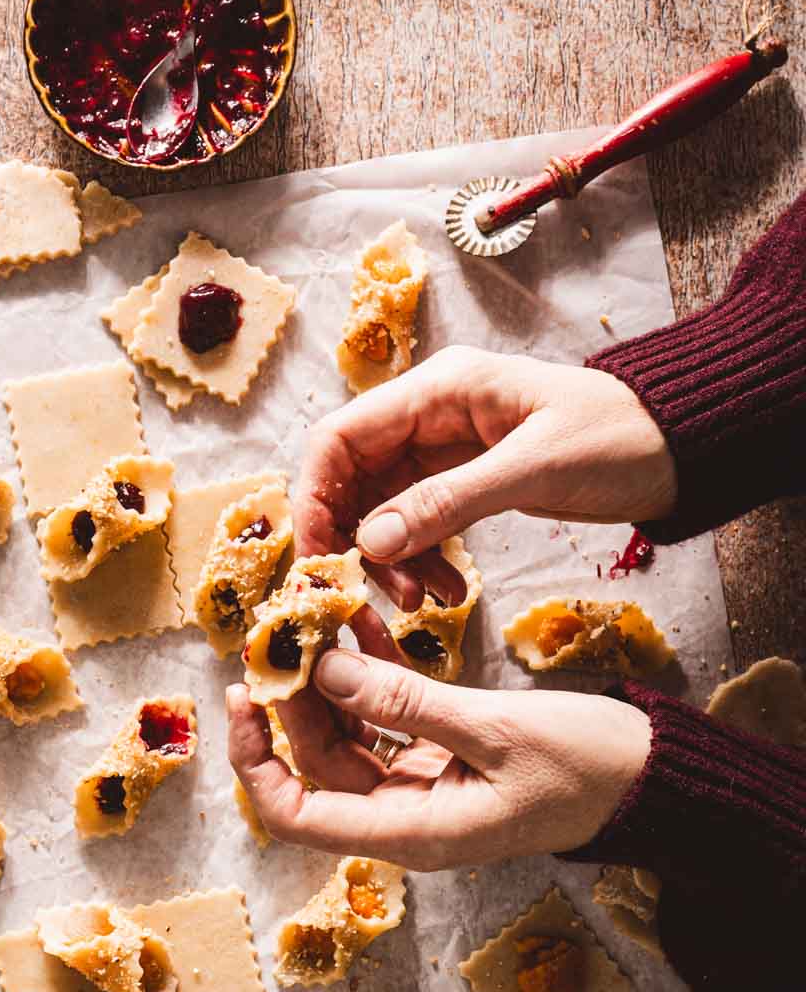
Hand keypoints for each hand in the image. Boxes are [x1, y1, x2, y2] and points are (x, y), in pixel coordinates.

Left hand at [227, 649, 651, 869]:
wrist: (651, 778)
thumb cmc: (585, 766)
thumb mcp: (495, 729)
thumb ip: (406, 702)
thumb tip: (322, 670)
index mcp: (410, 830)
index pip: (296, 814)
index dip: (254, 761)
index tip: (242, 696)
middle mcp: (403, 818)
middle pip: (313, 764)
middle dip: (289, 701)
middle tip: (281, 630)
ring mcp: (420, 791)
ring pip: (344, 740)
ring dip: (326, 685)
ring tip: (318, 618)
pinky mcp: (439, 763)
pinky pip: (382, 725)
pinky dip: (369, 683)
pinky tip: (362, 631)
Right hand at [297, 346, 676, 611]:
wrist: (678, 446)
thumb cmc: (617, 438)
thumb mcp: (533, 469)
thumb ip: (448, 501)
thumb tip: (369, 541)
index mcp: (438, 389)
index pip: (339, 437)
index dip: (314, 497)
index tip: (317, 558)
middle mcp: (429, 414)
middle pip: (350, 478)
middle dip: (353, 541)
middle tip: (371, 596)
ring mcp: (444, 449)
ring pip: (382, 510)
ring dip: (391, 561)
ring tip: (425, 602)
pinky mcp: (464, 481)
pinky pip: (418, 525)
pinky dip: (422, 562)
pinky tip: (447, 592)